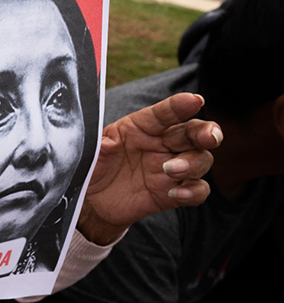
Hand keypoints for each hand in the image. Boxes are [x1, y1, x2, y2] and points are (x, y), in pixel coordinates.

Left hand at [78, 93, 222, 244]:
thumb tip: (108, 143)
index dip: (178, 106)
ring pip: (200, 159)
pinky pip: (198, 190)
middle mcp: (161, 144)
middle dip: (206, 132)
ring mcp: (171, 168)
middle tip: (209, 137)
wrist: (94, 201)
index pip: (163, 113)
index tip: (194, 101)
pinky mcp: (173, 193)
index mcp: (141, 127)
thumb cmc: (96, 167)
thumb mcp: (92, 154)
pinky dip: (194, 191)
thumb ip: (100, 146)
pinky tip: (177, 193)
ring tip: (170, 170)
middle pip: (194, 132)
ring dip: (193, 163)